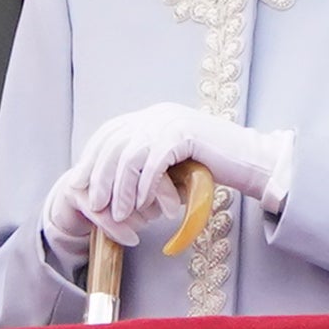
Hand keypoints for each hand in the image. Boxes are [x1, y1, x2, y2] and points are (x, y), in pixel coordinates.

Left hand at [64, 105, 285, 238]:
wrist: (251, 160)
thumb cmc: (213, 166)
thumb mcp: (173, 160)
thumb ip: (147, 162)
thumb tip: (115, 182)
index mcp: (152, 116)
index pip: (109, 132)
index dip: (90, 157)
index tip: (77, 181)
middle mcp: (157, 114)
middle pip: (114, 144)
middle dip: (98, 176)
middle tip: (93, 203)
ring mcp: (170, 121)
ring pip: (130, 156)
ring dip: (120, 189)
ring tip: (118, 214)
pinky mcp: (184, 134)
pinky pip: (153, 163)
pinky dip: (144, 187)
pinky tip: (141, 206)